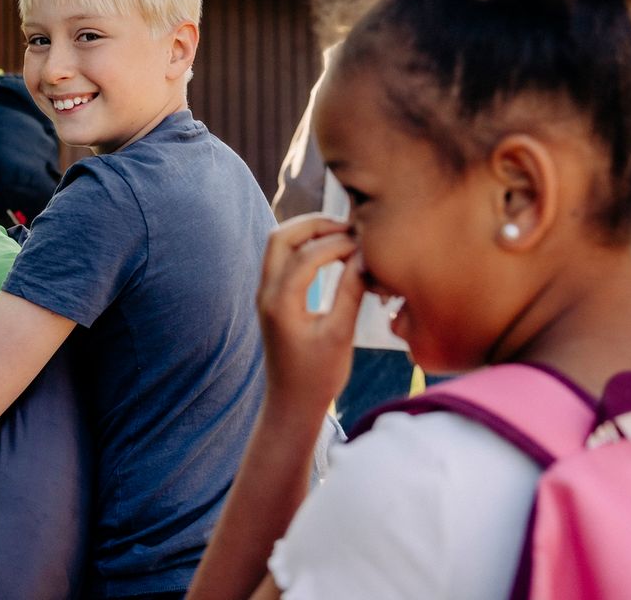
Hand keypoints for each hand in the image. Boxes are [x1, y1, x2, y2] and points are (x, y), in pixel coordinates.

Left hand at [256, 213, 364, 420]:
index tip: (365, 243)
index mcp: (281, 303)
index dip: (338, 243)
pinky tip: (329, 251)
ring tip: (341, 234)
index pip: (308, 255)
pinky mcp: (272, 297)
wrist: (291, 405)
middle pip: (281, 237)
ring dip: (307, 232)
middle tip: (348, 226)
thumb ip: (350, 293)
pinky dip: (303, 246)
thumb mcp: (340, 336)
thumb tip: (364, 257)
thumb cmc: (318, 377)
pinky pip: (281, 257)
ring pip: (278, 243)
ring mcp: (265, 293)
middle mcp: (266, 293)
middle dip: (314, 224)